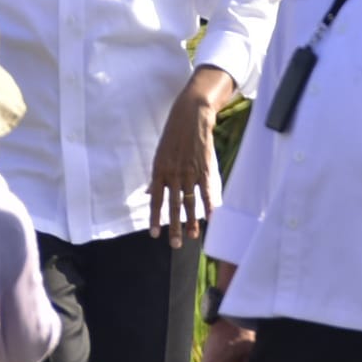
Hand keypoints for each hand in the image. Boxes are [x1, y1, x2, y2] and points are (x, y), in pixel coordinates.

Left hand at [149, 68, 227, 247]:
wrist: (190, 117)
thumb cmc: (173, 136)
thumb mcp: (159, 155)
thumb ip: (156, 177)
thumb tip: (149, 193)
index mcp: (160, 171)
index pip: (156, 200)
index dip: (155, 218)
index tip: (155, 234)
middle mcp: (174, 175)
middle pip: (174, 206)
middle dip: (174, 227)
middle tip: (174, 244)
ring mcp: (190, 173)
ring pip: (191, 202)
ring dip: (191, 221)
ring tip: (192, 236)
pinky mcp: (204, 169)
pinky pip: (207, 192)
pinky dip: (210, 206)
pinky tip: (212, 219)